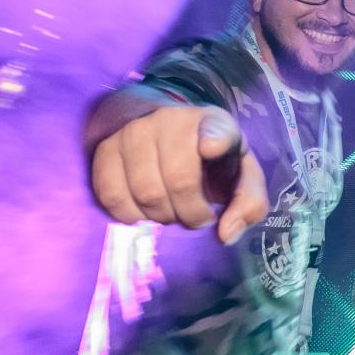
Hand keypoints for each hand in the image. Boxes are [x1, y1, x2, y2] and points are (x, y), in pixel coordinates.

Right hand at [90, 105, 267, 244]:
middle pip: (179, 180)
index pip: (215, 129)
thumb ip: (248, 204)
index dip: (214, 139)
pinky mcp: (105, 148)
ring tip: (171, 213)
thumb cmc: (210, 162)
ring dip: (161, 216)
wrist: (166, 133)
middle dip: (190, 213)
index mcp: (214, 123)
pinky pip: (111, 193)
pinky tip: (144, 212)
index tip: (211, 148)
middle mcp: (171, 119)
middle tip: (196, 217)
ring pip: (145, 191)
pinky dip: (129, 215)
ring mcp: (134, 131)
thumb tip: (226, 234)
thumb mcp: (241, 176)